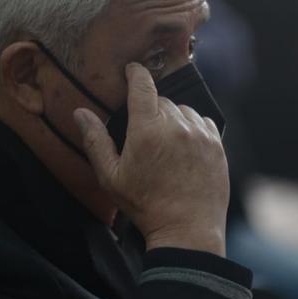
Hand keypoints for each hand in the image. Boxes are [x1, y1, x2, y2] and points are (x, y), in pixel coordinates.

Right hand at [74, 63, 228, 255]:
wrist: (187, 228)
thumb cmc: (145, 205)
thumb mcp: (111, 176)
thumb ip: (95, 141)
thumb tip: (80, 113)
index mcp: (147, 130)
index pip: (142, 86)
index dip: (135, 73)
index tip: (132, 70)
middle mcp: (176, 126)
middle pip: (161, 101)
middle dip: (151, 110)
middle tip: (144, 135)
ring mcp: (200, 134)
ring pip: (183, 111)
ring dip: (173, 119)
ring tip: (165, 145)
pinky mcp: (217, 144)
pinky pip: (202, 122)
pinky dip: (192, 128)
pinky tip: (184, 147)